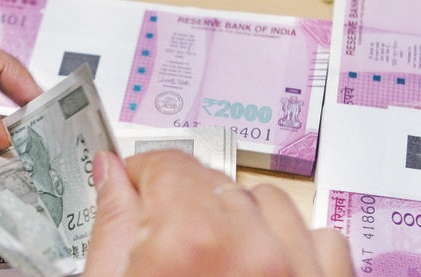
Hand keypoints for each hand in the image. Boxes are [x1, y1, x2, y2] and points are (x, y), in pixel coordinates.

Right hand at [84, 150, 353, 275]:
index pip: (166, 164)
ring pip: (268, 200)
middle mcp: (254, 251)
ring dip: (239, 217)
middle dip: (182, 199)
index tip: (134, 187)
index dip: (141, 173)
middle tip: (165, 236)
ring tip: (214, 258)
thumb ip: (112, 224)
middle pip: (213, 179)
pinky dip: (293, 241)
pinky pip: (321, 237)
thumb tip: (109, 172)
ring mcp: (298, 270)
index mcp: (190, 242)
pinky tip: (265, 264)